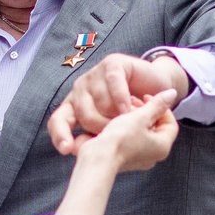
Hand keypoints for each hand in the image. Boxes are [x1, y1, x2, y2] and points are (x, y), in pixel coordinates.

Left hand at [48, 54, 190, 155]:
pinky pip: (114, 85)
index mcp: (74, 107)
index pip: (57, 121)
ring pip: (102, 103)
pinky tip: (130, 108)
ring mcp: (94, 75)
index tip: (68, 150)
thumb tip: (73, 150)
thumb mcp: (112, 129)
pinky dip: (122, 99)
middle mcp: (80, 90)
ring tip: (133, 117)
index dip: (60, 135)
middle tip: (123, 131)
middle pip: (85, 116)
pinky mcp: (112, 64)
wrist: (157, 91)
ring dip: (120, 115)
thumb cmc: (132, 112)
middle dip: (106, 129)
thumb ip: (94, 138)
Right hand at [74, 90, 179, 171]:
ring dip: (134, 118)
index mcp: (162, 146)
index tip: (146, 98)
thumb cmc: (119, 140)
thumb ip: (156, 105)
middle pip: (156, 127)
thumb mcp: (140, 117)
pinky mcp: (125, 157)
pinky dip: (126, 128)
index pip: (170, 123)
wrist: (97, 159)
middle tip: (134, 101)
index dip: (160, 107)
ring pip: (142, 132)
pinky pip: (131, 139)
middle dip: (145, 111)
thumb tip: (172, 94)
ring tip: (123, 109)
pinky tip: (115, 120)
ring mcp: (139, 157)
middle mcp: (153, 155)